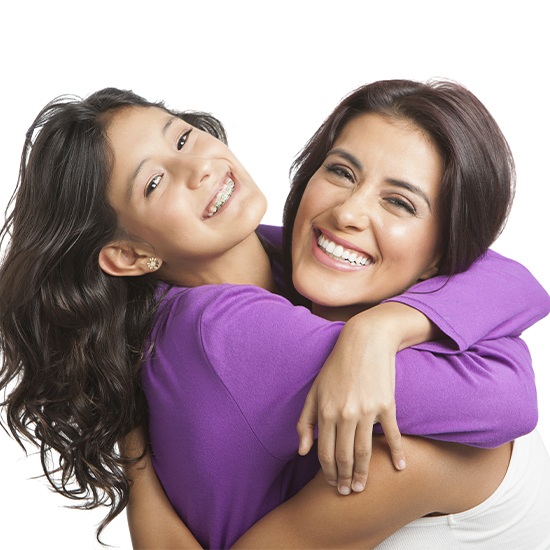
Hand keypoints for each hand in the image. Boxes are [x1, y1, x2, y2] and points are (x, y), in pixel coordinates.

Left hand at [297, 333, 404, 495]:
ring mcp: (367, 410)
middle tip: (346, 492)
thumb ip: (305, 421)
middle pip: (344, 457)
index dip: (327, 472)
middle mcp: (345, 414)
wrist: (365, 341)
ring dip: (363, 473)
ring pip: (364, 452)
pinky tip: (399, 468)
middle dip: (343, 479)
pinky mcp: (387, 405)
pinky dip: (397, 453)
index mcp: (325, 411)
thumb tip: (302, 450)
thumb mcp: (314, 391)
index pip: (325, 452)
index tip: (331, 483)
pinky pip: (393, 435)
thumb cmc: (337, 366)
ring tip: (361, 487)